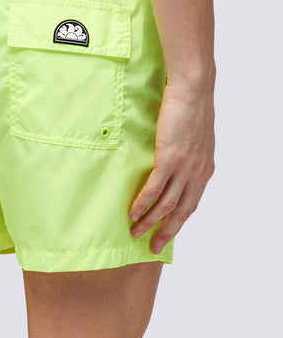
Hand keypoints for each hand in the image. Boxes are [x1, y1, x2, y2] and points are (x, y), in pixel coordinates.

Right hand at [128, 80, 214, 253]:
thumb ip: (188, 156)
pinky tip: (133, 213)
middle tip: (153, 247)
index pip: (191, 204)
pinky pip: (154, 188)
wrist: (193, 90)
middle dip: (166, 232)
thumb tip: (174, 165)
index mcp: (205, 170)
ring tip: (135, 232)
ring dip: (149, 221)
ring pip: (166, 204)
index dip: (178, 223)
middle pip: (181, 211)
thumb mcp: (195, 138)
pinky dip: (143, 203)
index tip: (166, 235)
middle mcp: (197, 173)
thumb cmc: (192, 108)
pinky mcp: (169, 158)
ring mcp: (184, 167)